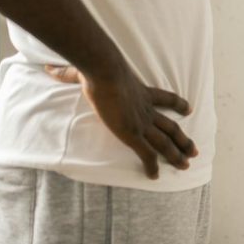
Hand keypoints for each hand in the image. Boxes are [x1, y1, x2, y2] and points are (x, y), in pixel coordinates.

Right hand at [45, 64, 196, 179]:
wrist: (104, 72)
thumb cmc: (98, 69)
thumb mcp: (87, 71)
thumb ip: (70, 73)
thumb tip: (49, 68)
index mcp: (142, 93)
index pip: (166, 99)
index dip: (178, 104)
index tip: (189, 109)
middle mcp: (146, 110)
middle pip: (171, 127)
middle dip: (183, 140)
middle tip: (194, 151)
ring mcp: (141, 123)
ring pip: (165, 143)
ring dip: (176, 155)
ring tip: (186, 166)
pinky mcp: (133, 133)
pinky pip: (147, 154)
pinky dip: (152, 165)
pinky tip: (155, 176)